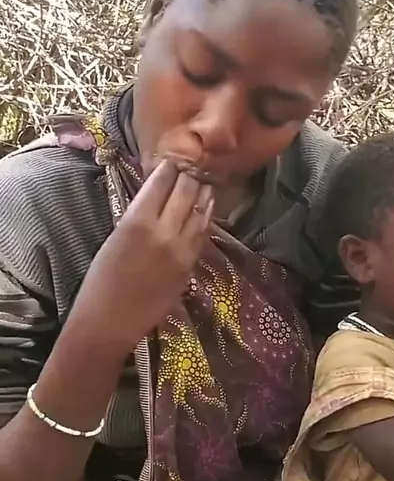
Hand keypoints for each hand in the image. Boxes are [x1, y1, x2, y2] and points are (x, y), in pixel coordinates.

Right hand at [73, 161, 213, 353]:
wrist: (109, 322)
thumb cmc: (100, 281)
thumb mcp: (114, 239)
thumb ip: (137, 216)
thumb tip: (155, 197)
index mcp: (137, 222)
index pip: (161, 184)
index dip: (169, 168)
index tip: (173, 158)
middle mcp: (164, 232)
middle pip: (185, 194)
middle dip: (189, 176)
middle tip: (193, 165)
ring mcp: (181, 251)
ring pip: (199, 212)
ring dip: (202, 194)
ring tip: (205, 180)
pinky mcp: (190, 267)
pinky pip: (202, 234)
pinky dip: (205, 217)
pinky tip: (206, 207)